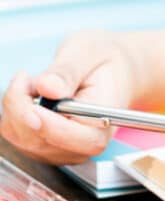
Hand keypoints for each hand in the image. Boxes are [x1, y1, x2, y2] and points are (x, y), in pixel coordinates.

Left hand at [0, 30, 145, 163]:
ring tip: (37, 81)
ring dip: (16, 107)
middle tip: (27, 76)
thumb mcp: (90, 51)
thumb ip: (68, 70)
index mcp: (104, 121)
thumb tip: (47, 87)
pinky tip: (32, 94)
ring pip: (20, 137)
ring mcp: (61, 149)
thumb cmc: (105, 60)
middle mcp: (82, 143)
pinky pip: (15, 134)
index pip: (74, 137)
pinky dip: (14, 111)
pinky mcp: (43, 147)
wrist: (113, 70)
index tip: (33, 103)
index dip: (49, 125)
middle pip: (38, 139)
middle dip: (22, 107)